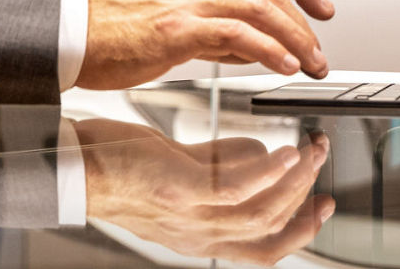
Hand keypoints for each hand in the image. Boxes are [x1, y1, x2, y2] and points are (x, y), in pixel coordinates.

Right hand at [76, 0, 335, 89]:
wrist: (73, 38)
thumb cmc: (114, 35)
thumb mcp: (174, 23)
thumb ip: (216, 32)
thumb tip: (255, 47)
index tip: (321, 6)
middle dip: (305, 24)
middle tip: (320, 54)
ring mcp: (186, 2)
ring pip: (260, 7)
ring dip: (295, 38)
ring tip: (311, 64)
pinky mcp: (176, 29)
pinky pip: (235, 33)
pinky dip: (268, 48)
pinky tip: (283, 65)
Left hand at [76, 119, 333, 263]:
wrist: (75, 164)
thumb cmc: (120, 166)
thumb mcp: (181, 173)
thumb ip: (221, 166)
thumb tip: (261, 153)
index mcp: (200, 236)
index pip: (264, 249)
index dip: (301, 231)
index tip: (324, 205)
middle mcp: (199, 234)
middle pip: (270, 228)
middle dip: (305, 195)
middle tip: (322, 161)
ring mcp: (191, 216)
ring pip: (262, 209)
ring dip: (295, 180)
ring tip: (311, 151)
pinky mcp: (181, 190)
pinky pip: (238, 187)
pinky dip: (268, 171)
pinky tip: (284, 150)